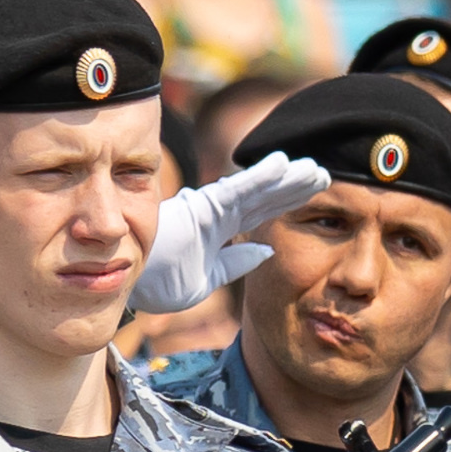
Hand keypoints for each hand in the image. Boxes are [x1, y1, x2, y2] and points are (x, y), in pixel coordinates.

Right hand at [132, 152, 330, 312]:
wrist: (127, 287)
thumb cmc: (155, 282)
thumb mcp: (206, 280)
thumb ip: (235, 264)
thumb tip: (266, 251)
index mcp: (218, 231)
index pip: (260, 213)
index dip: (287, 201)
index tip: (317, 193)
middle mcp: (216, 215)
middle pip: (264, 198)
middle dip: (294, 186)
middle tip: (324, 173)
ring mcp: (209, 209)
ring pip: (257, 190)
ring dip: (286, 178)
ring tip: (314, 167)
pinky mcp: (201, 208)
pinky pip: (237, 190)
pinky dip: (261, 177)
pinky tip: (284, 164)